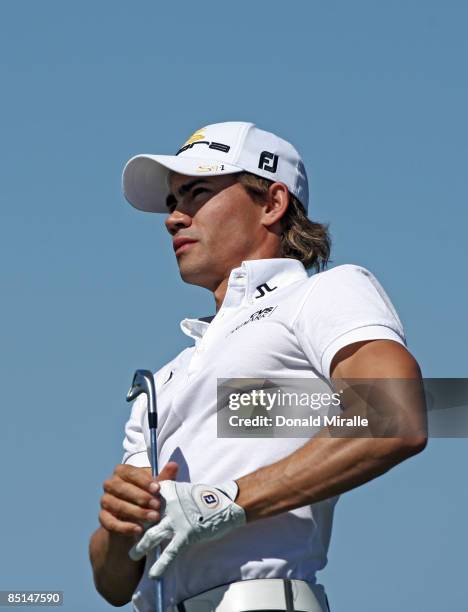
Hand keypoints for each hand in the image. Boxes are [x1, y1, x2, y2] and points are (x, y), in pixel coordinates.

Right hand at [99, 462, 178, 537]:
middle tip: (157, 505)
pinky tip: (139, 529)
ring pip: (117, 505)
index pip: (130, 472)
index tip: (157, 489)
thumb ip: (164, 477)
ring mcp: (105, 501)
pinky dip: (125, 527)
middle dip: (141, 497)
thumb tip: (173, 465)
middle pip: (121, 488)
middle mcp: (110, 484)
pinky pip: (110, 522)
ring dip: (136, 512)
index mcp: (122, 472)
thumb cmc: (147, 499)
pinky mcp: (103, 518)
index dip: (143, 480)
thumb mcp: (156, 489)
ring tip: (153, 518)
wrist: (133, 522)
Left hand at [129, 480, 245, 577]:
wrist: (224, 503)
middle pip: (143, 518)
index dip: (134, 510)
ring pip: (152, 535)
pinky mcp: (186, 534)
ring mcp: (176, 520)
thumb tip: (154, 496)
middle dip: (132, 528)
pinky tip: (154, 574)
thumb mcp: (181, 489)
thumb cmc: (204, 496)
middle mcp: (167, 505)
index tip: (125, 516)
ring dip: (141, 546)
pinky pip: (170, 552)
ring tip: (132, 555)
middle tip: (122, 535)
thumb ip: (166, 492)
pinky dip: (161, 565)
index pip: (144, 502)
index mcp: (166, 492)